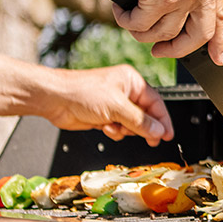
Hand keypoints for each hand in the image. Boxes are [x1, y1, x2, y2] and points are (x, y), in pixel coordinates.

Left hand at [44, 65, 174, 146]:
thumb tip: (158, 131)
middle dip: (142, 127)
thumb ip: (140, 121)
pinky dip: (113, 131)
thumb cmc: (81, 92)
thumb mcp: (117, 107)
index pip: (156, 103)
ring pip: (131, 125)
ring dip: (124, 130)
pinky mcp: (104, 116)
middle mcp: (125, 92)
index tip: (168, 134)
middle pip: (145, 115)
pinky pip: (118, 128)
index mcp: (132, 82)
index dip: (163, 120)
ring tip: (113, 126)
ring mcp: (114, 105)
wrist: (55, 99)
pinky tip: (104, 127)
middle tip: (149, 139)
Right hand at [114, 0, 222, 63]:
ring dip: (143, 33)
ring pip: (164, 34)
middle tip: (161, 51)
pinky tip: (121, 11)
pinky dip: (127, 22)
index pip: (219, 17)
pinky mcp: (160, 0)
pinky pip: (141, 24)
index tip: (218, 57)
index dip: (219, 42)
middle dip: (177, 50)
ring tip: (130, 22)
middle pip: (197, 36)